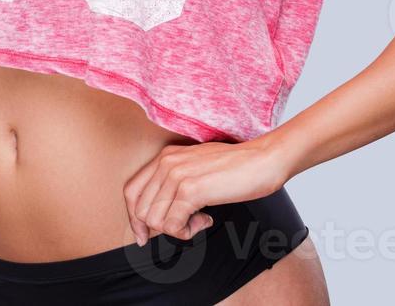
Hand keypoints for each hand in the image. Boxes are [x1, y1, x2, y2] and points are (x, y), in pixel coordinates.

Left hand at [123, 137, 290, 244]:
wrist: (263, 159)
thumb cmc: (236, 166)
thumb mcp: (197, 167)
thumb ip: (176, 182)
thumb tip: (164, 212)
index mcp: (164, 157)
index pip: (131, 191)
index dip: (134, 218)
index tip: (144, 236)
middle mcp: (165, 163)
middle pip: (140, 210)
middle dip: (159, 227)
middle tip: (185, 225)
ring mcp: (176, 176)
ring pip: (155, 221)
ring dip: (176, 230)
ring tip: (199, 220)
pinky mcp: (191, 191)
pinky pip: (173, 226)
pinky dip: (187, 232)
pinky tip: (206, 220)